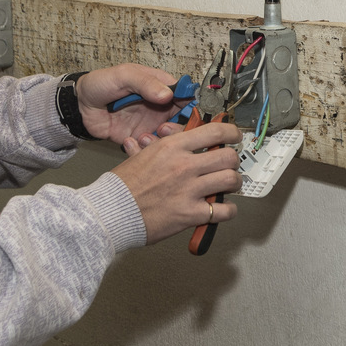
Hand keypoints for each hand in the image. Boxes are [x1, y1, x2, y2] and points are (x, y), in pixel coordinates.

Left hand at [75, 64, 189, 150]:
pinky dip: (149, 148)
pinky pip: (153, 148)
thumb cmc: (101, 84)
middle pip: (184, 120)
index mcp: (160, 86)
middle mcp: (160, 106)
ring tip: (149, 135)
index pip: (186, 95)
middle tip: (165, 128)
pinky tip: (136, 142)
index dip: (192, 104)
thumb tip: (168, 94)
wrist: (80, 106)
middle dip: (180, 127)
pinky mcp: (141, 138)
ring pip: (172, 137)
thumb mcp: (123, 75)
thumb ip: (146, 82)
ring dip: (164, 140)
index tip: (188, 113)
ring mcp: (152, 123)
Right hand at [112, 122, 242, 242]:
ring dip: (234, 183)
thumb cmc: (121, 186)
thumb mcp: (140, 156)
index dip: (231, 132)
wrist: (111, 211)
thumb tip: (167, 134)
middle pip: (228, 156)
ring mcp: (189, 190)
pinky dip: (228, 210)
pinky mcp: (190, 214)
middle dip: (233, 161)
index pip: (214, 131)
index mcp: (172, 147)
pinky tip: (223, 209)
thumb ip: (158, 145)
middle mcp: (184, 166)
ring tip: (229, 186)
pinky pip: (223, 210)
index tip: (234, 136)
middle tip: (230, 165)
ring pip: (230, 180)